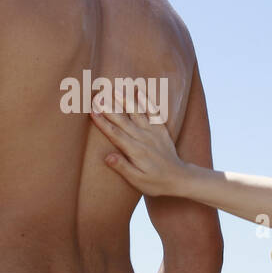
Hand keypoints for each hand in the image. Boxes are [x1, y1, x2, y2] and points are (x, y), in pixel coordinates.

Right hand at [89, 82, 187, 196]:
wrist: (180, 178)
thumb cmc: (156, 182)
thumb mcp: (138, 181)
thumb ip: (123, 167)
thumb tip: (107, 156)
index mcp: (135, 150)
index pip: (115, 134)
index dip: (102, 122)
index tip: (92, 111)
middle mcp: (144, 138)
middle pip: (122, 120)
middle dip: (108, 108)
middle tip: (97, 97)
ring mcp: (153, 132)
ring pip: (136, 113)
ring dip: (125, 100)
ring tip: (114, 89)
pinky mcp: (161, 129)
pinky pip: (153, 112)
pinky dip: (146, 101)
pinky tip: (139, 91)